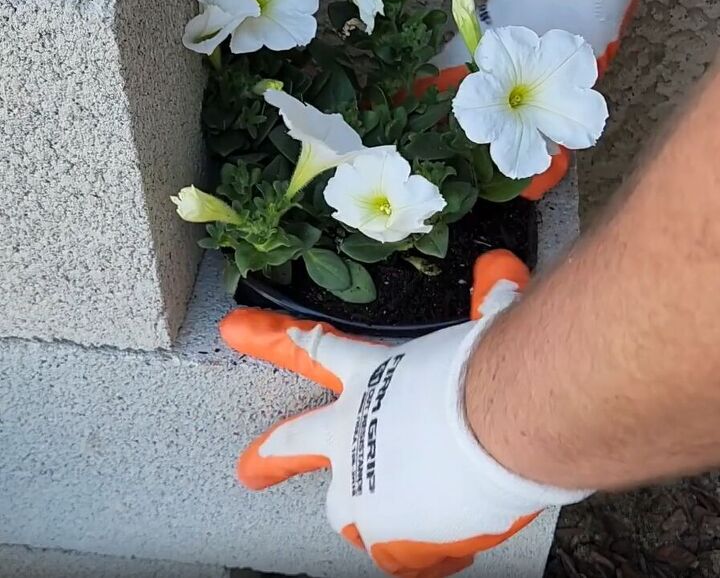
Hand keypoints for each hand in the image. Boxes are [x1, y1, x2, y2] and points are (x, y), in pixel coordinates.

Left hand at [220, 250, 587, 577]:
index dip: (272, 338)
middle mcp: (351, 433)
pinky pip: (398, 551)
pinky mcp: (383, 532)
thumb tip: (500, 268)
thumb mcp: (482, 332)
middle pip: (296, 443)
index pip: (313, 348)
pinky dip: (422, 548)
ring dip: (366, 512)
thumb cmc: (487, 374)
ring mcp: (360, 485)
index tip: (236, 330)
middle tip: (247, 469)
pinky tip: (443, 541)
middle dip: (269, 458)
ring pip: (347, 509)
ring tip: (380, 521)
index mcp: (369, 378)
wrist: (499, 425)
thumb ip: (489, 302)